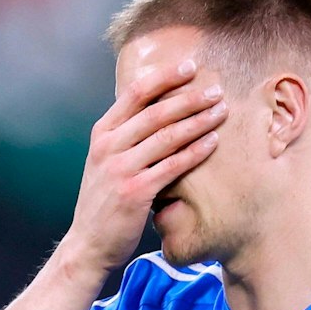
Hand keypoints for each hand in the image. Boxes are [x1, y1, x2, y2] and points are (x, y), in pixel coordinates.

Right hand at [60, 59, 226, 273]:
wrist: (88, 243)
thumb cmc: (104, 200)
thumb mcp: (105, 160)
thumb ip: (125, 136)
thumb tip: (159, 108)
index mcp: (101, 133)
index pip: (135, 94)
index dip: (164, 76)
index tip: (190, 66)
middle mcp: (108, 147)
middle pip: (156, 112)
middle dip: (190, 98)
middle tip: (216, 90)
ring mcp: (120, 169)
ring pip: (167, 136)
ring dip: (198, 121)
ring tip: (221, 111)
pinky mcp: (135, 192)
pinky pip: (172, 166)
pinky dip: (195, 152)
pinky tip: (213, 142)